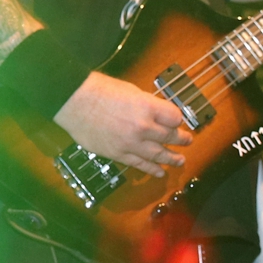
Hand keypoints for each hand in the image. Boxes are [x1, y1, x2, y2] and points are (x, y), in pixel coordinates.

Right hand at [54, 72, 191, 177]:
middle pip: (170, 137)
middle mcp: (143, 127)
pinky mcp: (119, 154)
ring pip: (158, 154)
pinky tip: (160, 172)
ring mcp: (131, 143)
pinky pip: (140, 164)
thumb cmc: (99, 90)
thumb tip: (156, 113)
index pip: (174, 117)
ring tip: (180, 161)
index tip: (178, 121)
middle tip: (188, 141)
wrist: (74, 103)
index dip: (178, 119)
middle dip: (181, 139)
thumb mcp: (130, 90)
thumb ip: (146, 104)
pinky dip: (152, 169)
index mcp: (147, 107)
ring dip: (172, 158)